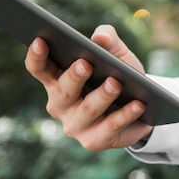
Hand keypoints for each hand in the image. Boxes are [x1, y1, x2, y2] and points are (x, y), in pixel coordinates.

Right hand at [24, 24, 152, 150]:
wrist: (141, 105)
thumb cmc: (119, 74)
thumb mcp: (116, 53)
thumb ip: (108, 39)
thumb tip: (101, 37)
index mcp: (57, 80)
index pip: (40, 69)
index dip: (37, 56)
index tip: (40, 40)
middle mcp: (60, 105)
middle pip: (63, 91)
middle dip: (74, 77)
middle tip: (85, 64)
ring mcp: (76, 125)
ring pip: (87, 110)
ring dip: (102, 96)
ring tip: (116, 83)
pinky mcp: (94, 140)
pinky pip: (111, 127)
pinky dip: (125, 115)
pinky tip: (138, 104)